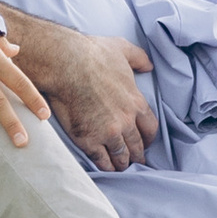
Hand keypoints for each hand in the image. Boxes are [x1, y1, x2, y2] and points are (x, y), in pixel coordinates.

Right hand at [2, 10, 161, 170]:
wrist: (66, 64)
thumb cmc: (93, 54)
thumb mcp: (123, 49)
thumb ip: (139, 58)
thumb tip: (149, 66)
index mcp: (136, 102)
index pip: (150, 128)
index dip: (148, 138)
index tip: (145, 142)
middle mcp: (126, 121)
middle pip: (137, 146)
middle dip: (137, 155)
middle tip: (136, 161)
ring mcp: (108, 133)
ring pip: (120, 156)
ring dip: (122, 163)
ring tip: (121, 167)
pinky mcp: (88, 140)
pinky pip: (101, 160)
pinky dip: (106, 167)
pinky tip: (106, 169)